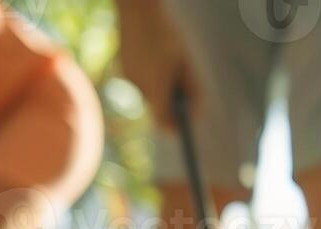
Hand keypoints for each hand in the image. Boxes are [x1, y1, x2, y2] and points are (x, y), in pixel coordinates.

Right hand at [115, 0, 193, 128]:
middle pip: (158, 106)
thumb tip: (196, 115)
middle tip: (184, 88)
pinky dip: (150, 74)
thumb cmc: (168, 34)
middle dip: (171, 101)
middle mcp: (141, 86)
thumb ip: (193, 89)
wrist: (138, 10)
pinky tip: (153, 54)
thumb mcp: (187, 62)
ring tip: (168, 62)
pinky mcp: (124, 70)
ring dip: (161, 84)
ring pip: (150, 92)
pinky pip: (141, 80)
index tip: (185, 126)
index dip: (175, 127)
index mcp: (158, 86)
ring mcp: (130, 78)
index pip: (164, 122)